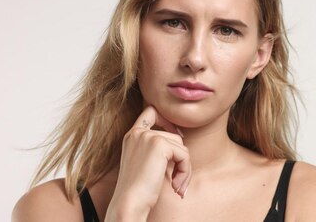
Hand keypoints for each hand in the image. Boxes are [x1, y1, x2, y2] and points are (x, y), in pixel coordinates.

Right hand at [105, 106, 190, 220]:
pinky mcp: (160, 145)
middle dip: (181, 159)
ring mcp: (148, 137)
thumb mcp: (144, 162)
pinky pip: (184, 155)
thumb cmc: (138, 189)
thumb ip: (156, 147)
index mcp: (132, 135)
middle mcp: (138, 132)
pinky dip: (185, 172)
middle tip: (178, 180)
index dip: (167, 120)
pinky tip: (176, 186)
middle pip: (175, 136)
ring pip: (182, 147)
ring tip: (176, 185)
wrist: (129, 202)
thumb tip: (181, 137)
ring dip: (184, 168)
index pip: (150, 112)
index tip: (178, 136)